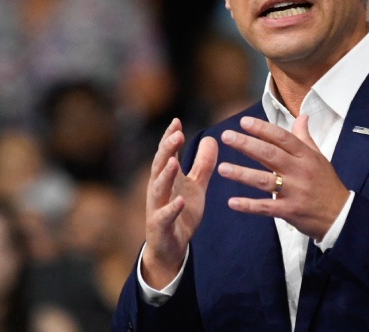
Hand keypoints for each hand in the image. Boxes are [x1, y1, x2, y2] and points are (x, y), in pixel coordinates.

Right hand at [142, 119, 217, 289]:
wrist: (170, 247)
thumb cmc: (181, 212)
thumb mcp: (196, 186)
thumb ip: (203, 164)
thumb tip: (212, 138)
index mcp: (167, 177)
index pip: (166, 153)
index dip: (169, 137)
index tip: (176, 121)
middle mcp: (158, 189)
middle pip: (160, 165)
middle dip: (167, 149)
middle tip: (176, 134)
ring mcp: (157, 207)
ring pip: (158, 188)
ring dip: (165, 175)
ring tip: (174, 161)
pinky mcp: (160, 226)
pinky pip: (164, 216)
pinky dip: (171, 208)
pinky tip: (179, 200)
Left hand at [218, 115, 348, 240]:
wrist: (341, 215)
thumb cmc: (327, 184)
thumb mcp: (319, 157)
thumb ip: (305, 138)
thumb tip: (301, 116)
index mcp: (306, 156)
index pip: (282, 138)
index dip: (262, 129)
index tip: (244, 122)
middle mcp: (299, 171)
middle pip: (270, 154)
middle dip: (247, 144)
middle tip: (226, 136)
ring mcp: (294, 192)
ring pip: (264, 180)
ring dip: (242, 174)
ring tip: (222, 168)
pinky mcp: (289, 211)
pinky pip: (266, 207)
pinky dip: (249, 205)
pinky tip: (232, 202)